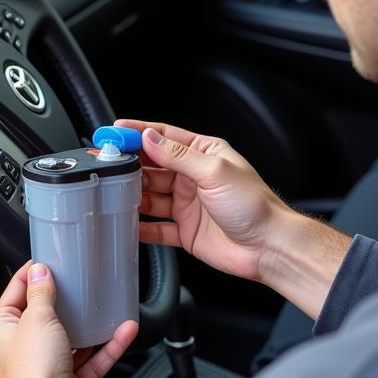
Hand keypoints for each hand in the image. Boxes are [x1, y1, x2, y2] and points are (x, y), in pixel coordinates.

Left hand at [0, 261, 137, 377]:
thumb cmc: (32, 377)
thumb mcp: (37, 319)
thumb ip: (40, 293)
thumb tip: (39, 272)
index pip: (14, 292)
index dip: (32, 273)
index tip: (49, 260)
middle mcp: (16, 351)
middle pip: (41, 317)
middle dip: (63, 302)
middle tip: (78, 284)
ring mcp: (40, 369)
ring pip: (68, 340)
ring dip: (89, 327)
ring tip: (105, 309)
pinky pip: (86, 362)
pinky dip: (104, 349)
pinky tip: (121, 334)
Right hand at [115, 118, 294, 284]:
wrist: (269, 247)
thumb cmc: (254, 205)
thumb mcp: (215, 171)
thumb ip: (178, 155)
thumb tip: (149, 138)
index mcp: (204, 154)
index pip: (164, 137)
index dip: (138, 132)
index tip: (115, 131)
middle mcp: (194, 177)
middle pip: (153, 166)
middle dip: (131, 165)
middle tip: (108, 164)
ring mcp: (188, 204)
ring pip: (151, 196)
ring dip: (134, 195)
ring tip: (115, 194)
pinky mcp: (186, 231)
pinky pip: (157, 227)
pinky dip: (141, 226)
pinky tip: (128, 224)